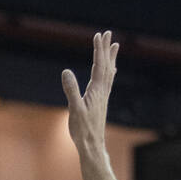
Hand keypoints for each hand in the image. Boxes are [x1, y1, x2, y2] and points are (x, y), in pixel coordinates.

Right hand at [61, 30, 118, 150]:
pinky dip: (109, 71)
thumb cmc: (82, 130)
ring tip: (114, 46)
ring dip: (110, 58)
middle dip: (106, 49)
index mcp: (96, 91)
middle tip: (107, 33)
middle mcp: (103, 91)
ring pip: (109, 72)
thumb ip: (71, 90)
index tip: (98, 35)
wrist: (92, 146)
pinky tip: (111, 71)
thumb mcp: (74, 110)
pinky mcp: (101, 102)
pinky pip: (108, 82)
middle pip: (106, 65)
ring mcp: (103, 97)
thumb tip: (66, 71)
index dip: (98, 50)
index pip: (99, 65)